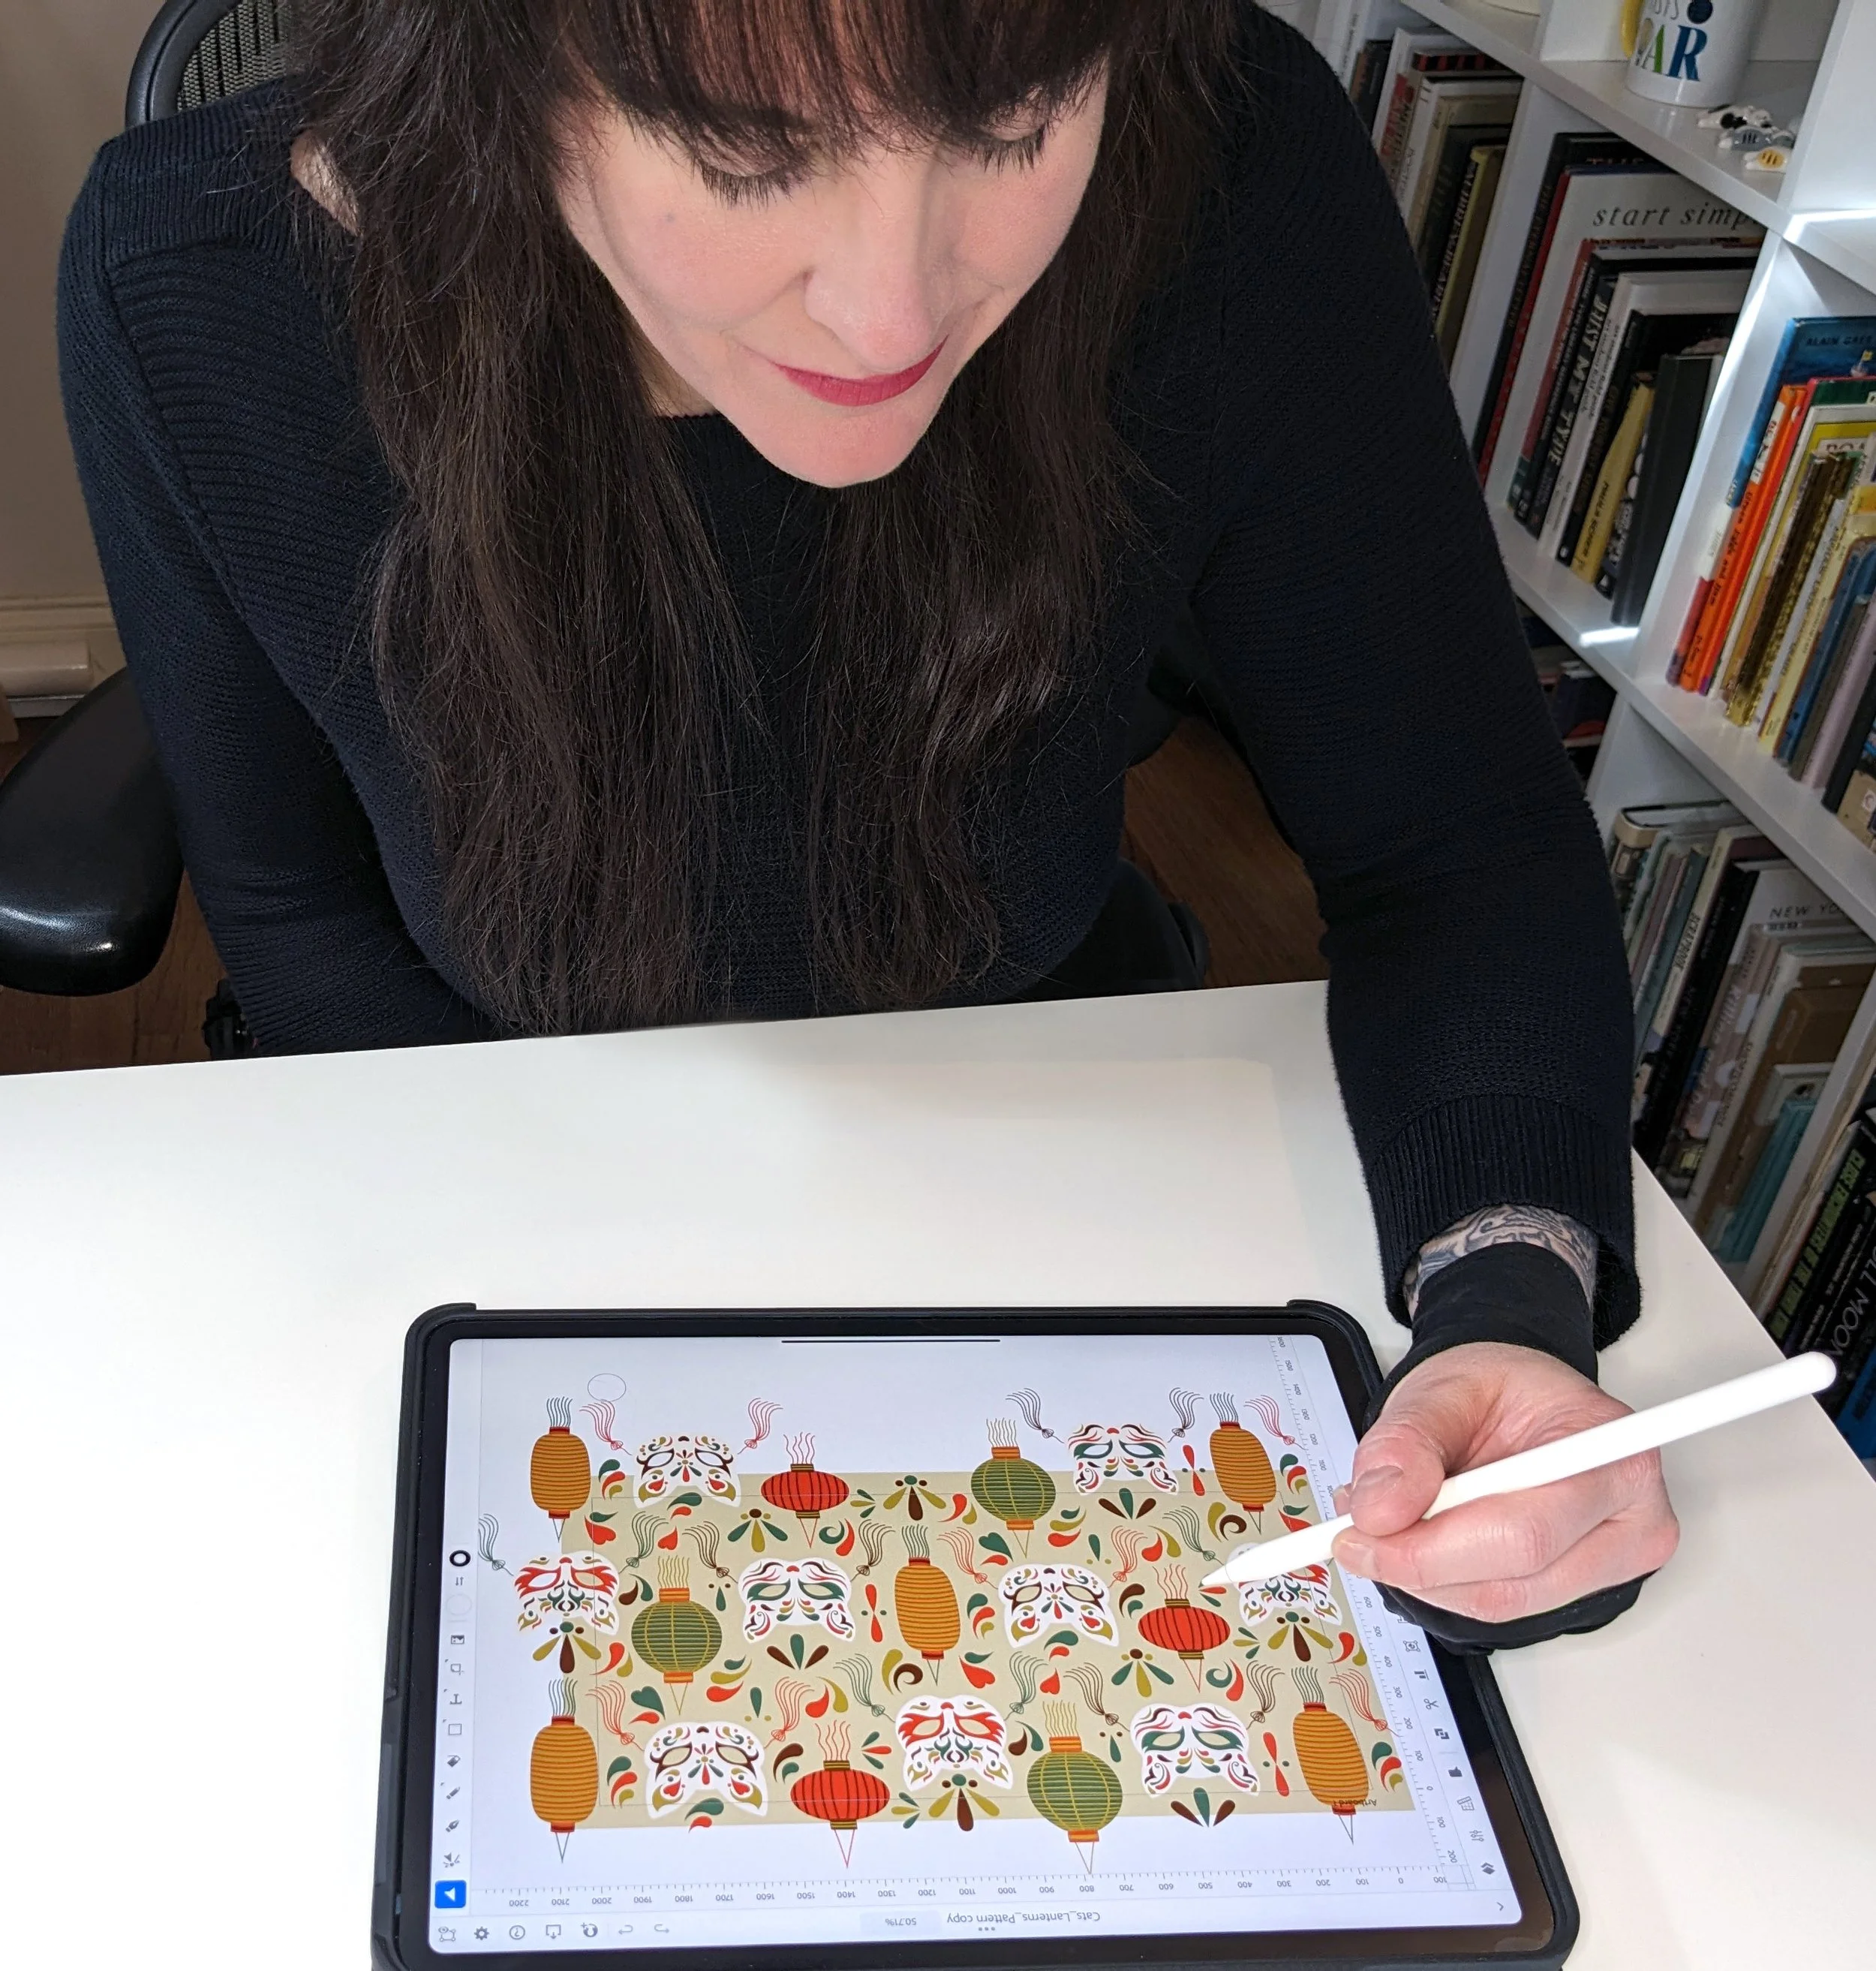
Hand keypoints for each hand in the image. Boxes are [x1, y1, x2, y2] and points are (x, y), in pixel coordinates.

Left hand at [1330, 1341, 1678, 1624]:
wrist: (1521, 1397)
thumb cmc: (1499, 1387)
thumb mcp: (1438, 1389)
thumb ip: (1403, 1445)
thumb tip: (1378, 1511)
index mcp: (1612, 1452)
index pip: (1524, 1533)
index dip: (1433, 1549)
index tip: (1363, 1536)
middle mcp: (1630, 1518)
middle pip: (1514, 1579)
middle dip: (1417, 1562)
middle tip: (1355, 1532)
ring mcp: (1614, 1561)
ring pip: (1500, 1602)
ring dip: (1424, 1572)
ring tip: (1383, 1519)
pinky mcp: (1582, 1585)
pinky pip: (1499, 1603)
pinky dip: (1443, 1578)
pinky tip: (1416, 1536)